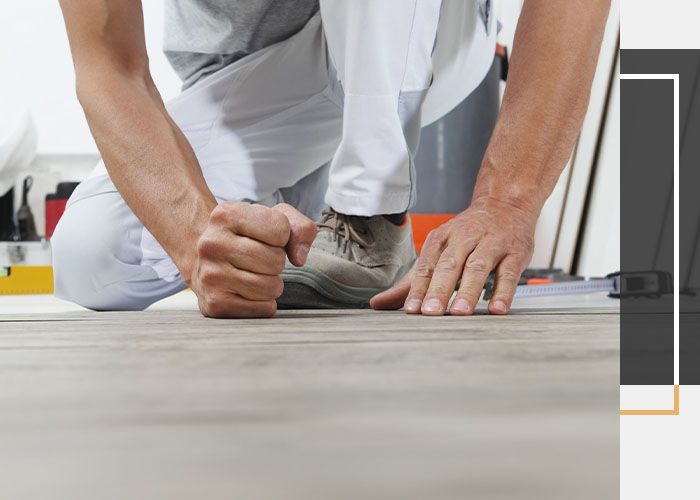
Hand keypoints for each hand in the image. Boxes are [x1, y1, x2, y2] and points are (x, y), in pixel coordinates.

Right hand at [190, 202, 316, 317]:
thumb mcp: (273, 218)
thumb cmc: (247, 238)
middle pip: (276, 260)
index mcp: (225, 214)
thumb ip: (300, 228)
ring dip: (271, 284)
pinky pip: (264, 309)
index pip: (280, 229)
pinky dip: (264, 303)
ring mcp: (210, 275)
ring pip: (271, 287)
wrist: (207, 262)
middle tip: (259, 259)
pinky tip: (247, 291)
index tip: (266, 237)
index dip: (283, 236)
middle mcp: (212, 243)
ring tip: (254, 274)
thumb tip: (299, 258)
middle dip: (277, 261)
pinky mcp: (215, 303)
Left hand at [370, 196, 535, 315]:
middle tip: (431, 313)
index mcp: (442, 239)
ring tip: (460, 313)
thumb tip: (378, 304)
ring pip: (478, 267)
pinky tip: (496, 309)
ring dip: (468, 290)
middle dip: (439, 289)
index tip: (411, 310)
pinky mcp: (516, 252)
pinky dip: (503, 292)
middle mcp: (465, 238)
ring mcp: (491, 244)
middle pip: (449, 265)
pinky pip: (509, 273)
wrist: (506, 204)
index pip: (427, 267)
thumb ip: (412, 281)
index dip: (418, 289)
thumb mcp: (438, 251)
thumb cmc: (469, 234)